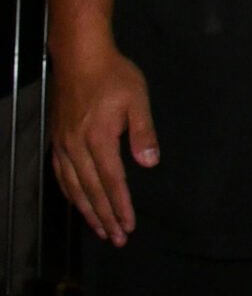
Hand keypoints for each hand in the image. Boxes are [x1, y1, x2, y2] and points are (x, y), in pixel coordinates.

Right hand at [50, 41, 157, 244]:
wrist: (80, 56)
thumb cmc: (114, 76)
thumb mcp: (138, 100)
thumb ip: (144, 133)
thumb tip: (149, 163)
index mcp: (99, 139)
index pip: (112, 182)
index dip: (121, 206)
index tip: (128, 226)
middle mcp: (77, 147)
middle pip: (92, 191)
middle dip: (105, 217)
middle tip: (116, 238)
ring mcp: (63, 144)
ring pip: (74, 187)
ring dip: (87, 210)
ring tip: (99, 228)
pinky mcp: (57, 139)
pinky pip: (61, 174)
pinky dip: (70, 193)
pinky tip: (77, 202)